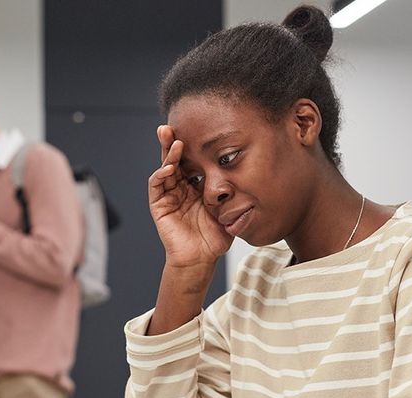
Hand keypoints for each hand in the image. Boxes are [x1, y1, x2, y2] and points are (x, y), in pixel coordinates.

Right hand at [149, 125, 232, 267]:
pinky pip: (156, 186)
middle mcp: (180, 188)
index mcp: (196, 186)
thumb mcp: (229, 208)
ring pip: (164, 168)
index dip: (192, 145)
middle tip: (172, 124)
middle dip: (172, 141)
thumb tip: (255, 171)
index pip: (191, 160)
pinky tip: (169, 167)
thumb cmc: (216, 236)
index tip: (198, 128)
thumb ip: (234, 192)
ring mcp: (168, 196)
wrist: (202, 259)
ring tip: (173, 140)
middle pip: (174, 159)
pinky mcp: (159, 206)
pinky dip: (160, 174)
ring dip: (166, 154)